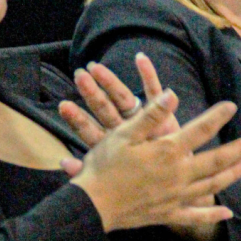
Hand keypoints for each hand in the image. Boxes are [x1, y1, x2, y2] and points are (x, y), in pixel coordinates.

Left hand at [58, 53, 176, 176]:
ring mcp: (141, 119)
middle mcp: (123, 129)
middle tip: (79, 77)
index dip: (78, 119)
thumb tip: (63, 164)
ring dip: (110, 82)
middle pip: (104, 109)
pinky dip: (148, 75)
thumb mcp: (118, 177)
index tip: (63, 106)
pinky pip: (153, 92)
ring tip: (96, 68)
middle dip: (92, 93)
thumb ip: (90, 171)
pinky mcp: (161, 113)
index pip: (91, 130)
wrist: (176, 181)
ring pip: (123, 98)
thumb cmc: (145, 181)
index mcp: (111, 145)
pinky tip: (140, 59)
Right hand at [71, 88, 240, 230]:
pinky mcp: (167, 214)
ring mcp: (175, 197)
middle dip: (237, 150)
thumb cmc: (104, 166)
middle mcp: (178, 175)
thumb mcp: (123, 135)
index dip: (217, 116)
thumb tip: (173, 94)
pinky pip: (195, 216)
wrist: (92, 204)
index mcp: (168, 151)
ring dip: (232, 175)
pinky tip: (226, 213)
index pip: (200, 130)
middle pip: (215, 161)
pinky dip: (212, 215)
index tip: (231, 106)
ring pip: (211, 186)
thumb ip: (150, 115)